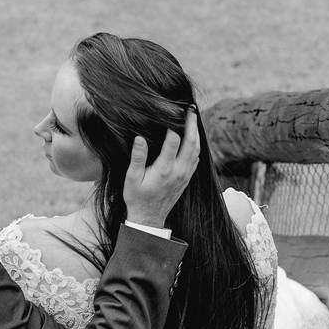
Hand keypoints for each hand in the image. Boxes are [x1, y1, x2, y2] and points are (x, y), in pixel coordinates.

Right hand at [122, 108, 200, 227]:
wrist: (148, 217)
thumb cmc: (137, 197)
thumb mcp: (131, 178)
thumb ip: (137, 158)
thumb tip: (140, 138)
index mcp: (165, 169)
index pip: (173, 141)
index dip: (174, 125)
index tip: (172, 112)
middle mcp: (179, 171)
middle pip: (191, 143)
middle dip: (191, 124)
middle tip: (190, 110)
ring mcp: (185, 175)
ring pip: (197, 150)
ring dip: (196, 133)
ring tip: (193, 119)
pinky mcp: (187, 178)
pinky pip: (196, 158)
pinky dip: (197, 145)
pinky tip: (192, 138)